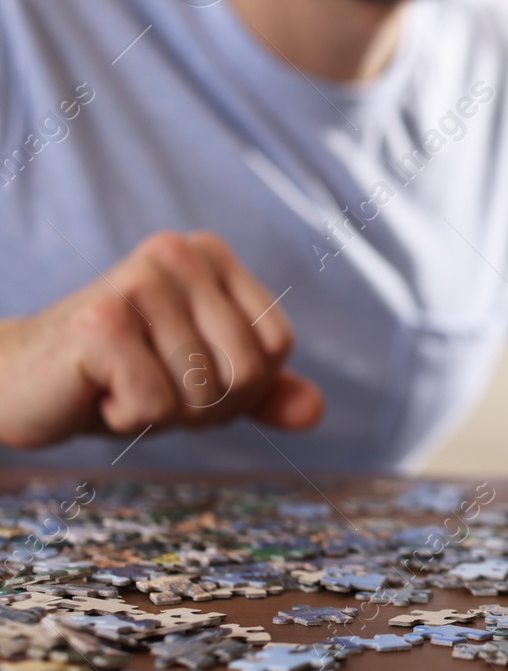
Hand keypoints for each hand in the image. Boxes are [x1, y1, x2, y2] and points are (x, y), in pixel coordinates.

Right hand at [0, 231, 323, 448]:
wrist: (17, 383)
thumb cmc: (116, 374)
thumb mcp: (200, 378)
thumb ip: (262, 390)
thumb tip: (315, 410)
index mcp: (210, 254)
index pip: (275, 348)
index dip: (238, 386)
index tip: (181, 371)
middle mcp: (177, 253)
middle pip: (246, 372)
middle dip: (203, 406)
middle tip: (146, 384)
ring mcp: (138, 282)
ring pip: (203, 393)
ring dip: (160, 412)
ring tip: (117, 382)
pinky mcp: (100, 322)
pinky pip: (157, 405)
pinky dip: (127, 417)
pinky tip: (94, 389)